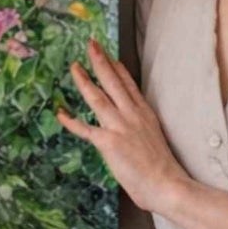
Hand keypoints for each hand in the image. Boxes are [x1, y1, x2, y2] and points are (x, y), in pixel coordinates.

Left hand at [55, 37, 192, 214]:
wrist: (167, 184)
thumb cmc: (162, 170)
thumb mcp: (154, 140)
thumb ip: (140, 132)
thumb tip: (131, 134)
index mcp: (145, 114)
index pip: (129, 85)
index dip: (118, 69)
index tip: (110, 56)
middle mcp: (132, 115)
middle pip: (113, 82)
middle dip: (101, 61)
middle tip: (91, 44)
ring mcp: (120, 126)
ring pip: (98, 97)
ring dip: (84, 80)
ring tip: (74, 66)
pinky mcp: (109, 142)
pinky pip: (85, 129)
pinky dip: (71, 121)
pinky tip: (60, 112)